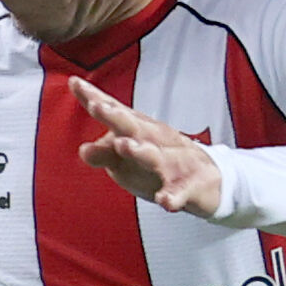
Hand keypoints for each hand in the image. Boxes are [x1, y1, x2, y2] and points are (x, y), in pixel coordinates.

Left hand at [72, 77, 225, 216]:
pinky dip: (173, 195)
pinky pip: (181, 191)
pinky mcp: (190, 186)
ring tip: (123, 145)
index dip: (95, 98)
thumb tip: (83, 150)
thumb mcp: (129, 160)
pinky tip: (164, 201)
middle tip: (97, 107)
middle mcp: (157, 140)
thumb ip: (105, 153)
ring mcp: (175, 163)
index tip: (75, 83)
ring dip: (140, 150)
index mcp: (141, 130)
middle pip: (134, 127)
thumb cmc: (162, 164)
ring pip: (156, 156)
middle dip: (116, 117)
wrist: (210, 180)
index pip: (115, 111)